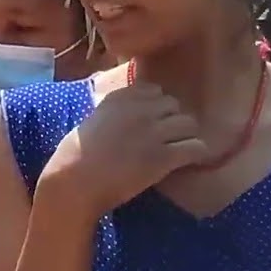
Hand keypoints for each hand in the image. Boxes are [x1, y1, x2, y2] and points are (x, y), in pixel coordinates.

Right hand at [38, 82, 209, 217]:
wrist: (75, 180)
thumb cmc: (74, 155)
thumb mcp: (91, 120)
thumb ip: (111, 112)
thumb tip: (123, 115)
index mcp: (119, 98)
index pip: (153, 90)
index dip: (156, 106)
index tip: (153, 119)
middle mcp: (139, 110)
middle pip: (174, 105)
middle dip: (172, 119)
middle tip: (168, 137)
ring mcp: (153, 132)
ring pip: (189, 124)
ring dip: (186, 136)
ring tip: (181, 149)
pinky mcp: (163, 157)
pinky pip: (195, 148)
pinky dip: (197, 154)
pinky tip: (192, 161)